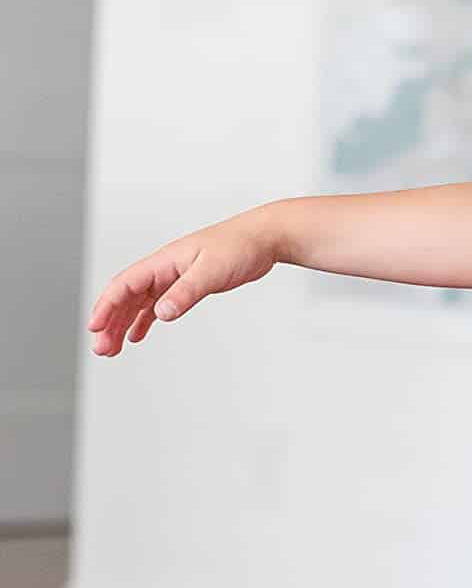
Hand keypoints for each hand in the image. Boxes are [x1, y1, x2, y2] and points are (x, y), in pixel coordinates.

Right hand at [87, 208, 275, 356]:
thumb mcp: (210, 271)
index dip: (106, 306)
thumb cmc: (238, 247)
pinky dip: (144, 321)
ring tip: (112, 348)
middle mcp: (163, 269)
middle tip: (102, 349)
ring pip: (138, 303)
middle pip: (125, 297)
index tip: (95, 327)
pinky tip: (137, 335)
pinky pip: (156, 305)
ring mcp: (173, 277)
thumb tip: (161, 314)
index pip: (124, 284)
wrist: (261, 239)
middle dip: (110, 323)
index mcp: (163, 262)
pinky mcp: (186, 285)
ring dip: (122, 324)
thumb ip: (185, 293)